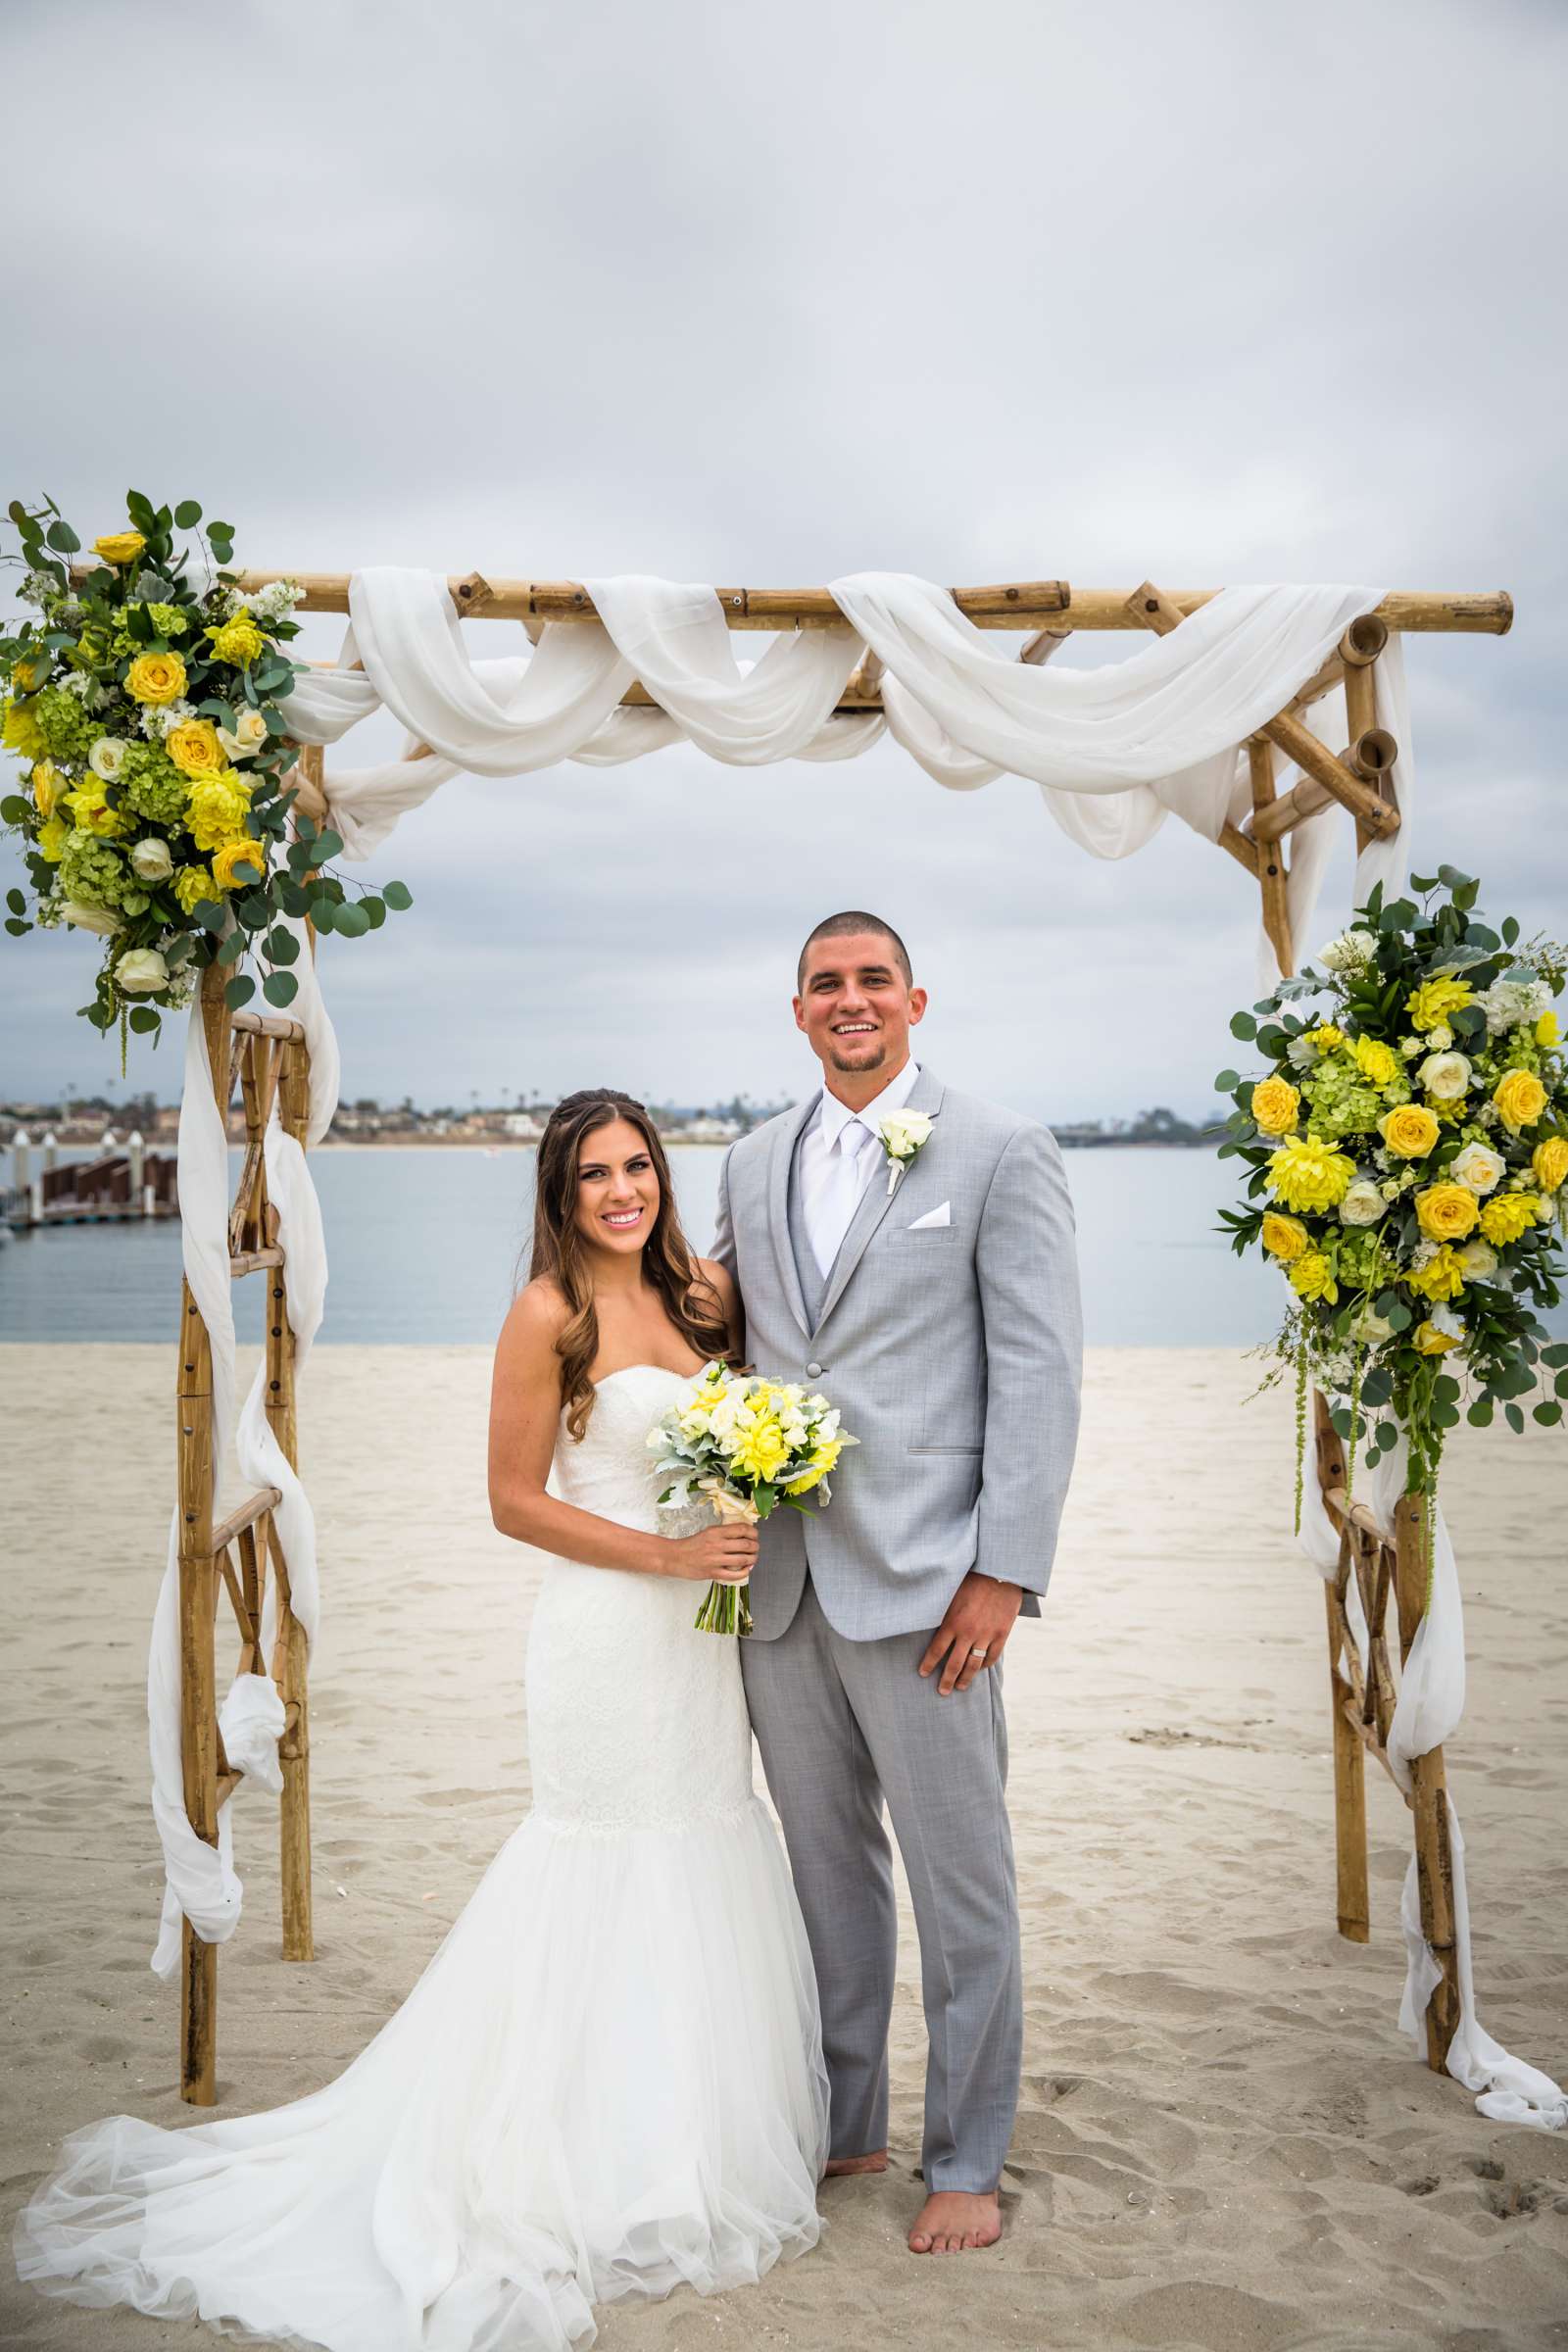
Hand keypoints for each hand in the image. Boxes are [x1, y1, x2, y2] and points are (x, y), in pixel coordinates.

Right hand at [663, 1524, 758, 1583]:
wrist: (675, 1557)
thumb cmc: (691, 1545)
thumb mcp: (708, 1532)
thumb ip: (724, 1533)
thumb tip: (744, 1534)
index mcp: (716, 1532)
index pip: (742, 1529)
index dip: (753, 1532)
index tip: (755, 1535)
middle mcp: (717, 1544)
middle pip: (746, 1545)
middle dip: (755, 1547)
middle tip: (756, 1548)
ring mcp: (715, 1560)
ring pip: (743, 1559)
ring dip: (752, 1559)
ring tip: (753, 1558)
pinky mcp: (713, 1573)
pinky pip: (734, 1574)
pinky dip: (744, 1572)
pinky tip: (746, 1570)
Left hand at [918, 1571, 1022, 1694]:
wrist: (1001, 1572)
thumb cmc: (972, 1579)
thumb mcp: (951, 1593)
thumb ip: (940, 1610)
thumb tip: (922, 1617)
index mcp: (952, 1621)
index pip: (936, 1650)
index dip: (929, 1664)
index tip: (923, 1673)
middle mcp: (968, 1632)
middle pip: (954, 1664)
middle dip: (947, 1680)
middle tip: (941, 1691)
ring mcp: (986, 1634)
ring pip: (973, 1665)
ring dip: (966, 1678)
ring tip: (961, 1687)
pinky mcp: (1002, 1634)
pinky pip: (992, 1656)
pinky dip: (984, 1666)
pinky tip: (978, 1669)